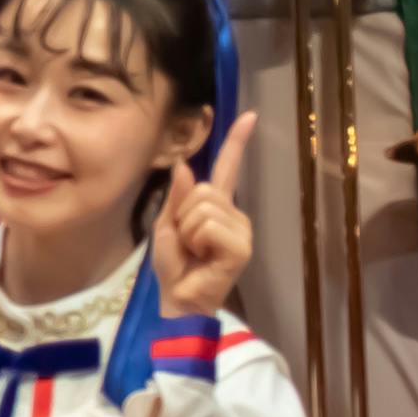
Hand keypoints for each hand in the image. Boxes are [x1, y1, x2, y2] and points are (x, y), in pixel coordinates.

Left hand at [152, 110, 259, 310]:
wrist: (178, 300)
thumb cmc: (174, 267)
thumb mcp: (167, 226)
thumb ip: (176, 197)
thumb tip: (184, 164)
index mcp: (217, 207)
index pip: (227, 169)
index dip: (237, 142)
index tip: (250, 116)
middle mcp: (234, 215)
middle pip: (201, 189)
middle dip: (182, 215)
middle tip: (186, 243)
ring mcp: (241, 230)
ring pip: (203, 206)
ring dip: (187, 230)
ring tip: (194, 252)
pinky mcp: (241, 247)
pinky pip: (208, 226)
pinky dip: (195, 241)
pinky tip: (203, 259)